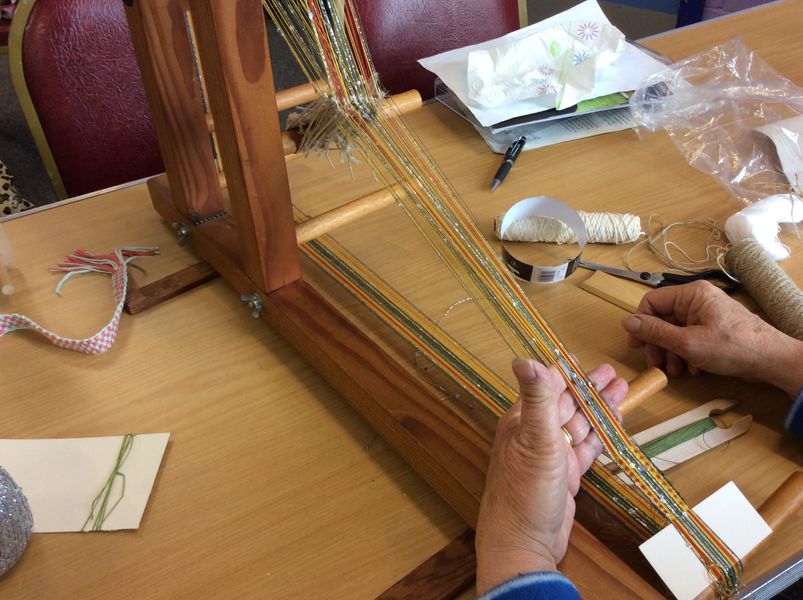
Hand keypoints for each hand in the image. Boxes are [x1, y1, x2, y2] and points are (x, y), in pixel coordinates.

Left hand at [474, 359, 626, 594]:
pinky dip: (599, 437)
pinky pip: (585, 450)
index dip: (566, 373)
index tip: (581, 359)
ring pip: (579, 426)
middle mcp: (534, 436)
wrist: (524, 544)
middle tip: (614, 373)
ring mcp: (551, 458)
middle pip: (567, 404)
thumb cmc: (525, 492)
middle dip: (590, 389)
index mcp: (522, 421)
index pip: (546, 388)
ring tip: (622, 391)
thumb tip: (522, 359)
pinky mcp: (565, 478)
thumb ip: (536, 398)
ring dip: (599, 409)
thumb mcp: (535, 438)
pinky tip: (613, 425)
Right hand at [621, 280, 802, 396]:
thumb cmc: (733, 347)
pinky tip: (692, 369)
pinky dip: (687, 354)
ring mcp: (707, 315)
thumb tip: (627, 323)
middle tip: (655, 363)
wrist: (771, 360)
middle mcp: (698, 300)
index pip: (652, 301)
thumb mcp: (687, 342)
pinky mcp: (714, 330)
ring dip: (671, 353)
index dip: (641, 323)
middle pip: (663, 319)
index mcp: (692, 295)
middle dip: (657, 344)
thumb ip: (655, 332)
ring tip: (675, 371)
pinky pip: (690, 338)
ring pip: (676, 332)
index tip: (636, 345)